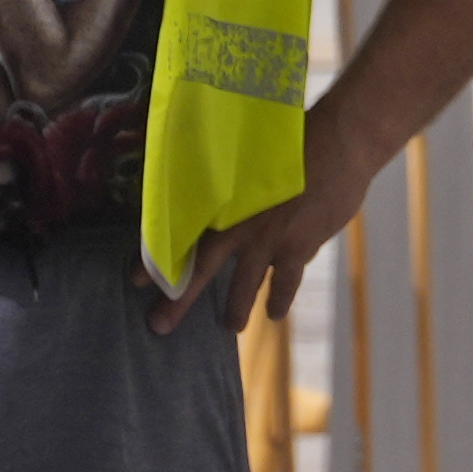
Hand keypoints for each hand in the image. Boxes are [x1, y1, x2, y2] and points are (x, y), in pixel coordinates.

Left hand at [132, 103, 377, 333]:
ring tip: (229, 326)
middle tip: (158, 324)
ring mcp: (268, 238)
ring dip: (235, 307)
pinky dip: (279, 298)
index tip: (134, 278)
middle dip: (179, 299)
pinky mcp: (298, 247)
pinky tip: (275, 313)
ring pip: (244, 282)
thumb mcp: (252, 162)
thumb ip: (236, 188)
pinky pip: (285, 282)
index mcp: (223, 200)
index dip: (157, 257)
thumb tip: (219, 199)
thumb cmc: (293, 145)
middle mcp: (239, 222)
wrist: (338, 146)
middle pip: (202, 267)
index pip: (181, 233)